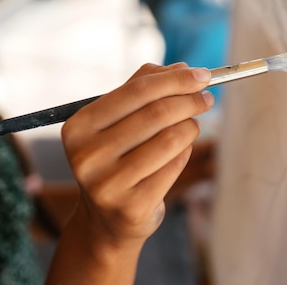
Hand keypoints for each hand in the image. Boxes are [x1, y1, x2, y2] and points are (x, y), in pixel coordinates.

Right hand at [59, 63, 212, 254]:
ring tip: (191, 126)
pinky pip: (174, 166)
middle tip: (207, 98)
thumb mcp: (119, 120)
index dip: (175, 80)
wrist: (107, 219)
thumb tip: (183, 68)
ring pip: (170, 139)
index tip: (202, 75)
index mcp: (79, 126)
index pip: (137, 91)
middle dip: (190, 101)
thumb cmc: (117, 158)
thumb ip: (144, 88)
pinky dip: (185, 153)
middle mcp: (87, 155)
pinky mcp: (131, 206)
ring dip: (190, 127)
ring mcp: (107, 184)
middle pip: (156, 114)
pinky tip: (181, 152)